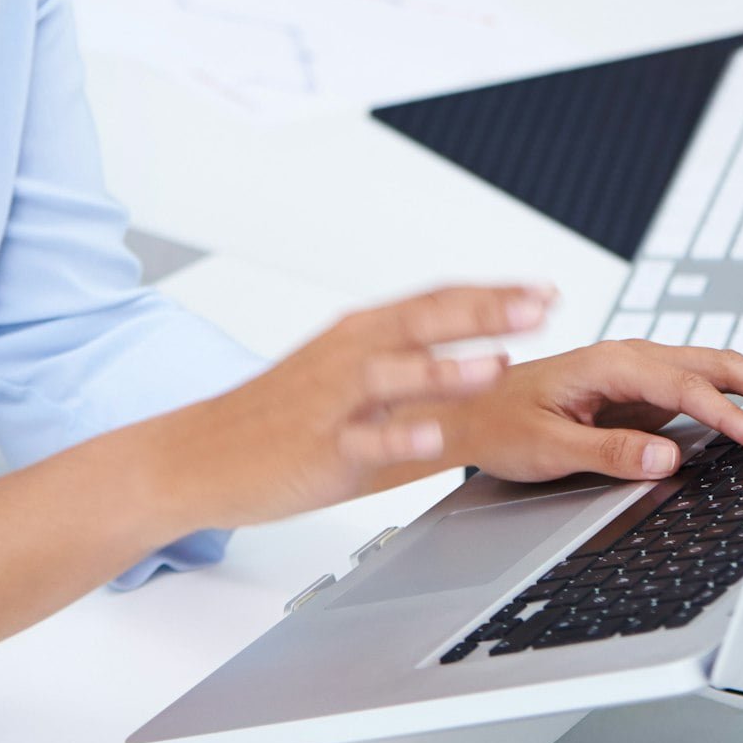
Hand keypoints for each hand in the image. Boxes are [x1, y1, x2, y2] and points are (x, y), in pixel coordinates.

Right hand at [165, 284, 553, 530]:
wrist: (198, 452)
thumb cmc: (276, 415)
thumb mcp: (342, 372)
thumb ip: (402, 358)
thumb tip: (470, 351)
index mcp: (360, 333)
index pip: (436, 300)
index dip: (492, 294)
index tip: (544, 290)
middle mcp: (349, 356)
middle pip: (424, 323)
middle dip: (486, 313)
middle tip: (540, 306)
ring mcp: (333, 401)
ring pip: (396, 376)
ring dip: (448, 369)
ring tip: (496, 365)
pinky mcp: (318, 448)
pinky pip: (364, 441)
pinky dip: (400, 437)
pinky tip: (433, 438)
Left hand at [443, 340, 742, 483]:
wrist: (470, 409)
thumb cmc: (500, 424)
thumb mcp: (549, 447)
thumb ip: (611, 451)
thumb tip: (670, 457)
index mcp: (609, 363)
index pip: (687, 386)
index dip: (731, 414)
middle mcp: (628, 358)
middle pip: (712, 362)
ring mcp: (637, 371)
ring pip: (709, 369)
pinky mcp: (639, 389)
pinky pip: (696, 386)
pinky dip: (734, 394)